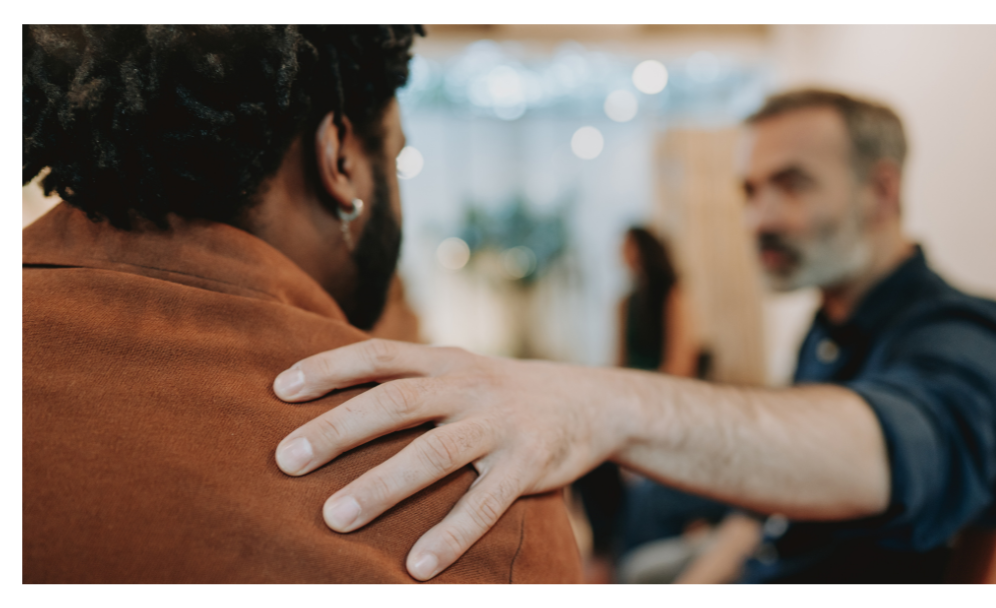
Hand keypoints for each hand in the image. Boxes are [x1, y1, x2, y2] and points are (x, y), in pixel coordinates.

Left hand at [272, 339, 639, 580]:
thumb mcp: (460, 370)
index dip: (328, 367)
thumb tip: (330, 397)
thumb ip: (410, 378)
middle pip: (396, 401)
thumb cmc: (502, 394)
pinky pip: (486, 503)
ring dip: (382, 485)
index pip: (378, 355)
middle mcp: (469, 385)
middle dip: (338, 430)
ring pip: (434, 453)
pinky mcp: (529, 464)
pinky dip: (451, 534)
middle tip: (286, 460)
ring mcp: (500, 424)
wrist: (591, 401)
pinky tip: (417, 565)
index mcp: (445, 360)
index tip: (279, 390)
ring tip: (334, 518)